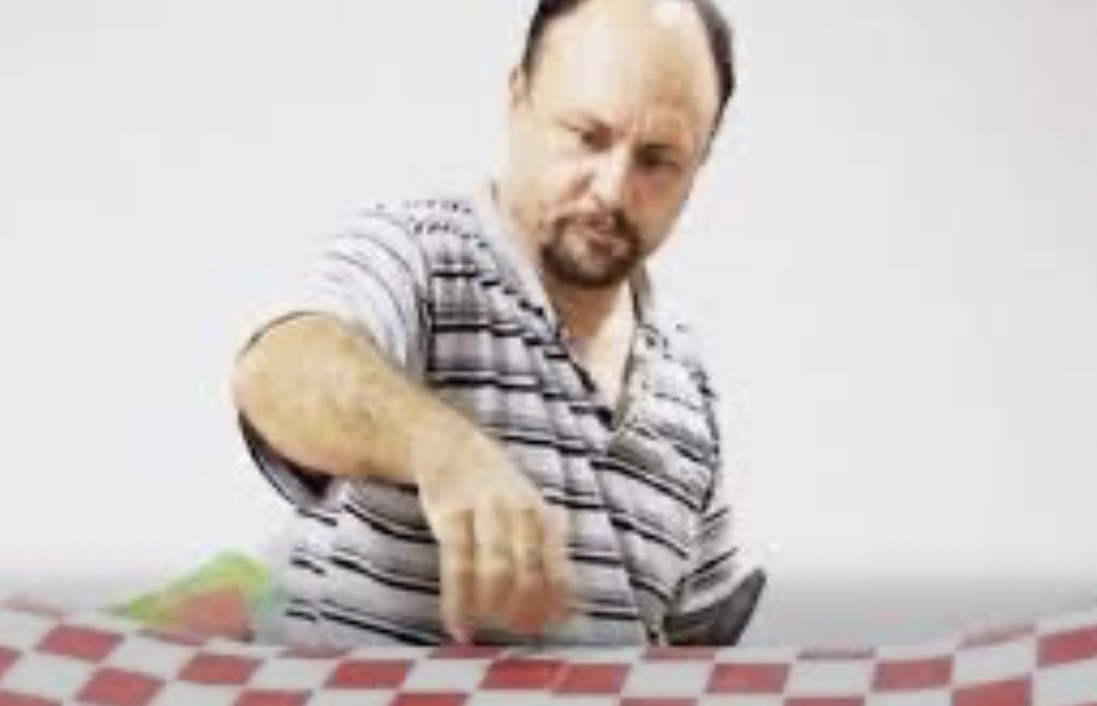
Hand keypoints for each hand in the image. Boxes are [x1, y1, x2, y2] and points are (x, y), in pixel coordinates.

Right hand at [415, 433, 573, 642]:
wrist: (451, 445)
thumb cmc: (497, 491)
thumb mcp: (530, 511)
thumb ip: (549, 555)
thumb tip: (571, 610)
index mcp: (542, 514)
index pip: (557, 564)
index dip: (557, 599)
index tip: (553, 624)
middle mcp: (518, 511)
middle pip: (528, 569)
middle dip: (527, 606)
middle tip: (521, 629)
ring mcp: (483, 512)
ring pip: (495, 567)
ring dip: (495, 605)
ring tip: (492, 626)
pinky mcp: (450, 515)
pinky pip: (456, 565)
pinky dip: (458, 602)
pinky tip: (459, 626)